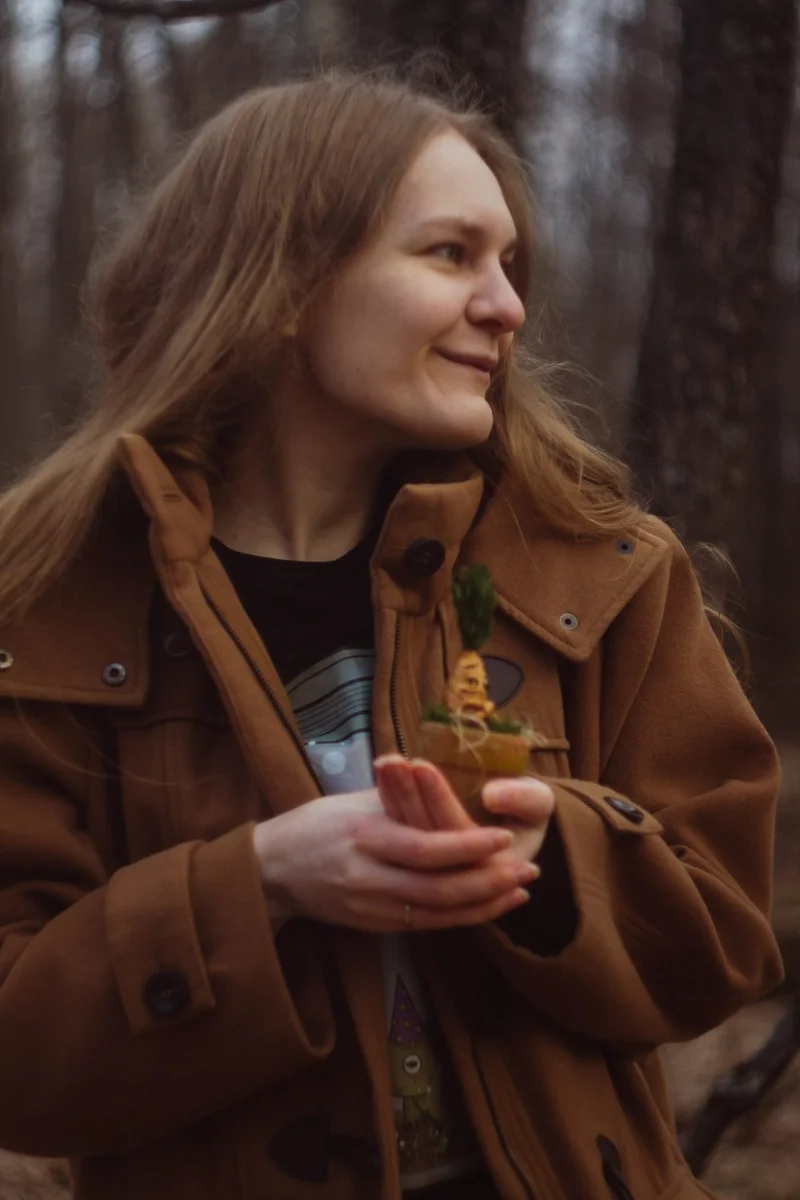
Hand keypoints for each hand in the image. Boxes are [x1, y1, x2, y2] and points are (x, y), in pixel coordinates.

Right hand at [252, 788, 537, 933]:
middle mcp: (366, 878)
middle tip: (527, 869)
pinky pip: (425, 926)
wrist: (271, 871)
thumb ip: (401, 795)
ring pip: (437, 914)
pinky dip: (461, 918)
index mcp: (363, 837)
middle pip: (438, 889)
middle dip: (488, 882)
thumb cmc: (316, 824)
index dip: (467, 845)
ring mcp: (369, 908)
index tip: (503, 835)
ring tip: (520, 890)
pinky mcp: (372, 927)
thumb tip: (444, 778)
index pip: (425, 848)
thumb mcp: (354, 800)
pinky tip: (489, 907)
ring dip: (484, 905)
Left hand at [374, 755, 554, 873]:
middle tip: (392, 761)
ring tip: (386, 762)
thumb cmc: (525, 811)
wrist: (514, 826)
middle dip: (407, 795)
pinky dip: (388, 800)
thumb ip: (525, 799)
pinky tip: (381, 772)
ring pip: (407, 837)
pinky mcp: (418, 857)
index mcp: (490, 870)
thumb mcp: (537, 803)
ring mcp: (435, 868)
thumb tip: (491, 796)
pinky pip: (398, 831)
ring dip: (394, 796)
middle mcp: (459, 876)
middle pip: (424, 839)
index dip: (438, 800)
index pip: (456, 837)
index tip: (421, 766)